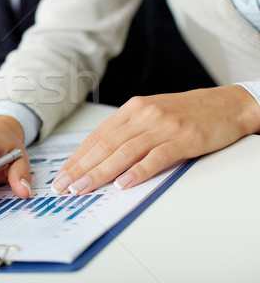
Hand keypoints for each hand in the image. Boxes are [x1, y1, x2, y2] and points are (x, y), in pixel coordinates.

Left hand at [52, 85, 259, 195]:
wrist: (228, 104)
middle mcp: (144, 115)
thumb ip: (128, 131)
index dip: (77, 157)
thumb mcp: (151, 114)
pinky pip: (156, 157)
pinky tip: (123, 184)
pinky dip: (138, 172)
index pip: (97, 135)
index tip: (63, 174)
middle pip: (105, 144)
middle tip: (64, 186)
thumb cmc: (187, 112)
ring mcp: (163, 126)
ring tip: (83, 188)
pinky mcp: (184, 138)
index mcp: (132, 109)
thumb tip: (99, 156)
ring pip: (124, 152)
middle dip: (81, 168)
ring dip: (100, 173)